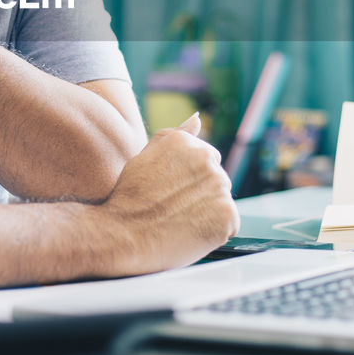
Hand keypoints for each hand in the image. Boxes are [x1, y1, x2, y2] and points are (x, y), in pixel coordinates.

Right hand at [100, 114, 239, 274]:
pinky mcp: (227, 213)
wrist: (125, 235)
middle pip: (217, 179)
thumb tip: (198, 119)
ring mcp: (219, 186)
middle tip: (175, 210)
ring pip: (223, 201)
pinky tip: (191, 234)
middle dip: (202, 195)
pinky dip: (215, 233)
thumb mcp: (145, 157)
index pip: (207, 159)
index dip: (190, 182)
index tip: (173, 194)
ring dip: (209, 213)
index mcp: (187, 143)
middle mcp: (206, 159)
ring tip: (181, 222)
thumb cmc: (130, 199)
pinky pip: (229, 225)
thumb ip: (175, 135)